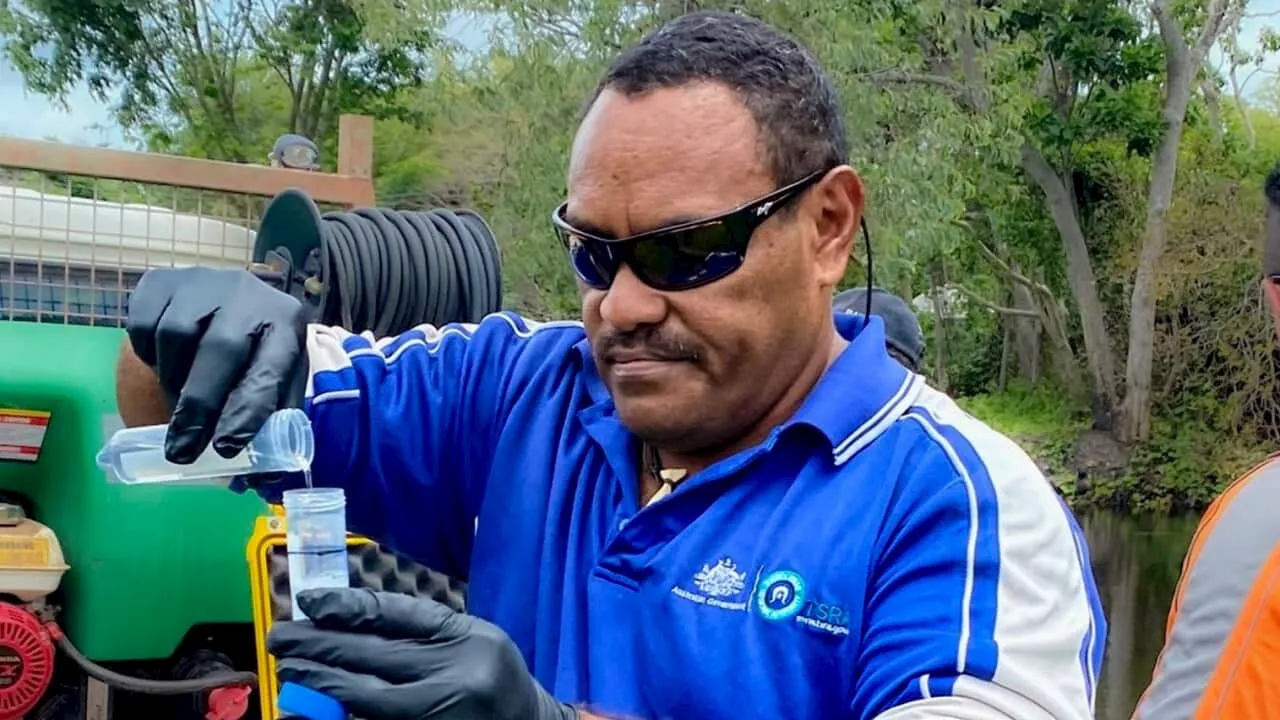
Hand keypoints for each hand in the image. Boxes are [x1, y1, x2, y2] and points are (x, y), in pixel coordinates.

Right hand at [126, 267, 307, 462]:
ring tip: (180, 405)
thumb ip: (273, 424)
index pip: (270, 367)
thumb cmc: (258, 350)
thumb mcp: (278, 379)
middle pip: (220, 351)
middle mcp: (248, 295)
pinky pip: (144, 327)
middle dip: (200, 407)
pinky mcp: (159, 282)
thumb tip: (264, 482)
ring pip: (177, 338)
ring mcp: (201, 282)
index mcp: (287, 323)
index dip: (250, 409)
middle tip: (183, 451)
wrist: (232, 297)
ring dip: (173, 384)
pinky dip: (149, 356)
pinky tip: (165, 365)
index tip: (227, 448)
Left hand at [268, 588, 577, 719]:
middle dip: (320, 646)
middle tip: (280, 638)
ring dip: (322, 685)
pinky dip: (341, 717)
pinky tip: (313, 709)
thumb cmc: (494, 673)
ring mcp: (438, 715)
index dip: (347, 607)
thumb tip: (349, 617)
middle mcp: (454, 677)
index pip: (398, 616)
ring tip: (290, 670)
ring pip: (366, 699)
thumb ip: (421, 627)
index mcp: (467, 639)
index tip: (309, 602)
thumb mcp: (471, 635)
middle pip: (373, 657)